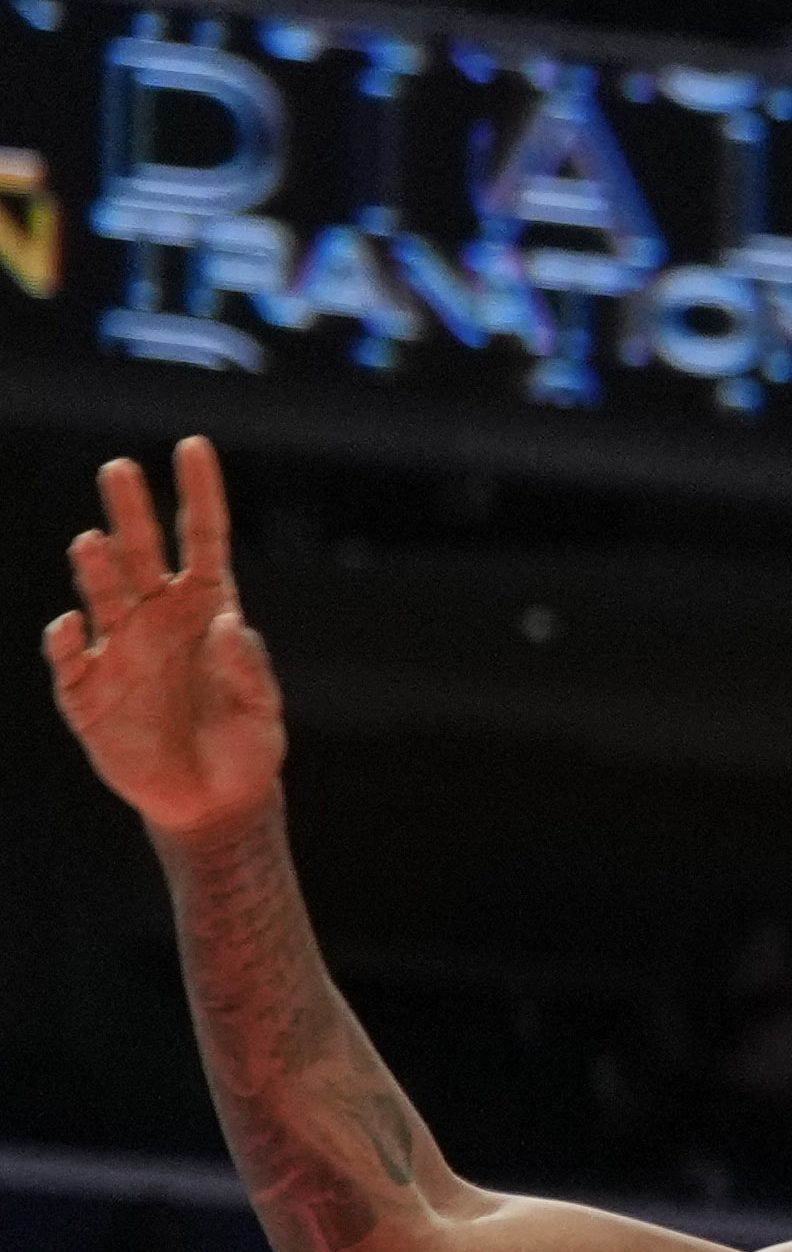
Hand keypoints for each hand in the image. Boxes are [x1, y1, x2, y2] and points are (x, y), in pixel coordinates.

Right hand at [42, 437, 285, 836]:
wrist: (215, 805)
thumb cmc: (246, 749)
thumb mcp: (264, 711)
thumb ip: (249, 668)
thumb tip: (226, 623)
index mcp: (206, 612)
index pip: (203, 540)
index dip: (200, 495)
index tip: (194, 447)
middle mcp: (157, 618)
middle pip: (141, 554)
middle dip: (131, 511)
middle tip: (121, 469)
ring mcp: (119, 650)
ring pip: (102, 595)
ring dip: (96, 569)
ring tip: (95, 543)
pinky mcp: (88, 691)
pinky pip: (71, 659)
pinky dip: (68, 641)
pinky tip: (72, 625)